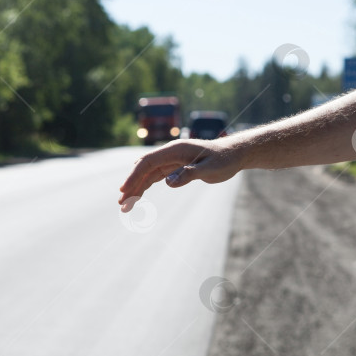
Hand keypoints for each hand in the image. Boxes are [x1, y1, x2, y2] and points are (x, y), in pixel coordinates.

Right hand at [118, 138, 244, 211]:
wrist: (234, 154)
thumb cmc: (224, 160)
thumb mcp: (210, 169)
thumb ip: (189, 174)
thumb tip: (168, 182)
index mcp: (175, 150)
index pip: (148, 162)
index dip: (134, 176)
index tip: (125, 192)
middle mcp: (170, 152)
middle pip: (143, 168)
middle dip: (131, 185)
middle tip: (121, 204)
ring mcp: (171, 159)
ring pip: (148, 174)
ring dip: (136, 188)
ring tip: (125, 205)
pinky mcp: (174, 166)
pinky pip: (155, 176)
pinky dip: (146, 186)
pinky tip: (138, 196)